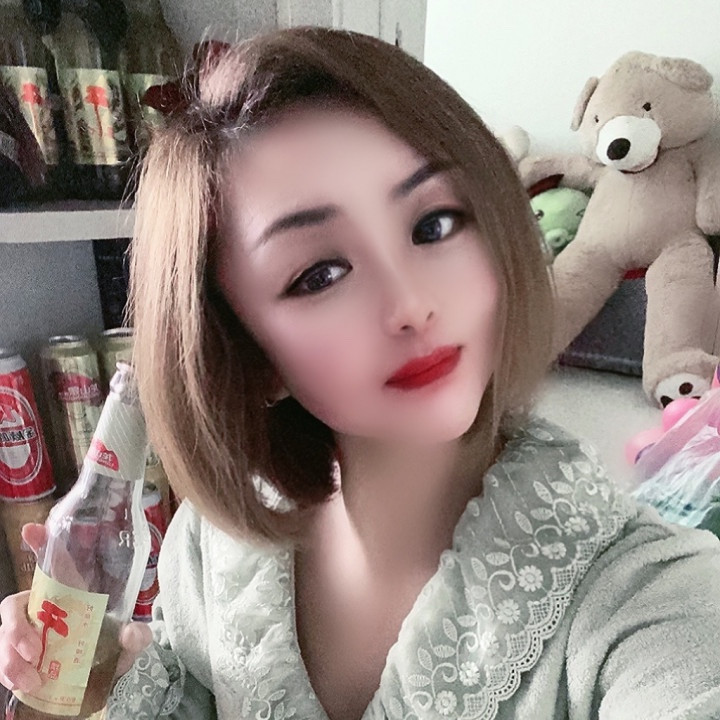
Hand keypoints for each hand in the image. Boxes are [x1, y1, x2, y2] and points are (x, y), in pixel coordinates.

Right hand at [0, 523, 152, 693]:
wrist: (102, 683)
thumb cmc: (111, 650)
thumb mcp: (128, 643)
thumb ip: (135, 637)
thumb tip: (132, 634)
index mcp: (70, 594)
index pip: (55, 564)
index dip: (42, 545)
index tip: (31, 530)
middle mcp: (44, 610)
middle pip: (14, 606)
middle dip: (17, 629)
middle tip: (35, 651)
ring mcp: (27, 635)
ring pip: (3, 637)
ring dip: (11, 659)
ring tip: (33, 679)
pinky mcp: (18, 659)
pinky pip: (1, 662)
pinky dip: (9, 674)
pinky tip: (25, 684)